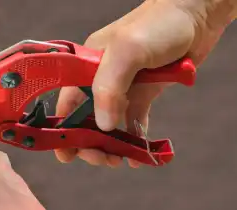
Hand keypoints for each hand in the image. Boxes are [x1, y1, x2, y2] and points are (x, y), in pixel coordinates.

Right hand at [55, 0, 235, 167]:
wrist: (195, 18)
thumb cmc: (157, 25)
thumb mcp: (127, 51)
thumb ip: (109, 88)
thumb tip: (102, 125)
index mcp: (86, 67)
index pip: (66, 103)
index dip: (62, 129)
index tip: (65, 154)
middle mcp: (101, 80)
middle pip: (86, 118)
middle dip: (89, 142)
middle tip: (101, 158)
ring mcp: (123, 88)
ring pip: (109, 124)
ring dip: (111, 145)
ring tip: (119, 159)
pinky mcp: (142, 93)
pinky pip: (133, 121)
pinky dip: (133, 139)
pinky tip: (137, 153)